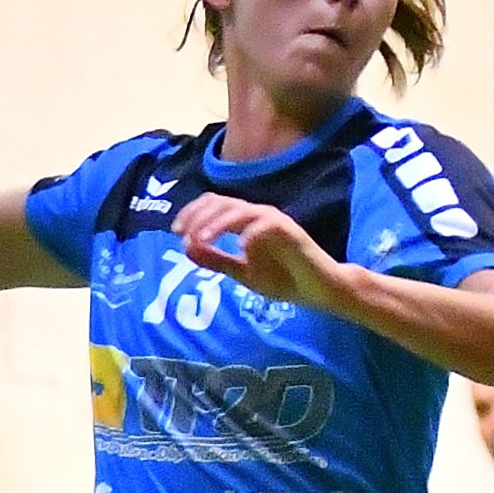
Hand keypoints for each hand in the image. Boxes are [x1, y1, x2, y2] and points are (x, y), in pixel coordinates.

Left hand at [172, 194, 351, 311]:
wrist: (317, 290)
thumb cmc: (284, 278)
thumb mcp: (241, 273)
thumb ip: (216, 260)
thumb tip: (187, 247)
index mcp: (245, 221)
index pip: (214, 204)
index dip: (192, 213)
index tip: (176, 231)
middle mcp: (257, 215)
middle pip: (222, 203)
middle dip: (198, 217)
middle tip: (183, 234)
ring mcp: (274, 221)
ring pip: (240, 210)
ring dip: (217, 223)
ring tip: (201, 240)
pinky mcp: (290, 231)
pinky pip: (267, 225)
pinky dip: (250, 233)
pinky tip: (239, 248)